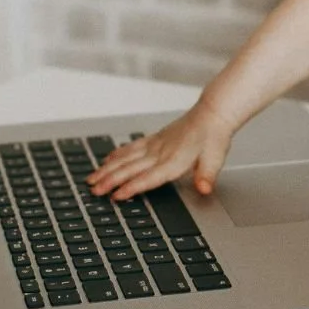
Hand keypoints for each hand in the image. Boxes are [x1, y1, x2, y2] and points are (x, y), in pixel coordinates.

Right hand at [87, 96, 233, 199]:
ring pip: (126, 158)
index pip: (149, 177)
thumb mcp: (216, 158)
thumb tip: (205, 189)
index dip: (132, 187)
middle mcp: (161, 152)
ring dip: (108, 168)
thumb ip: (207, 175)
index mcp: (174, 160)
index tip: (115, 196)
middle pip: (131, 168)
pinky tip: (107, 159)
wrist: (214, 112)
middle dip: (110, 180)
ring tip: (92, 178)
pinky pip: (132, 147)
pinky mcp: (156, 138)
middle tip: (93, 190)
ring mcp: (156, 144)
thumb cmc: (215, 136)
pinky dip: (118, 154)